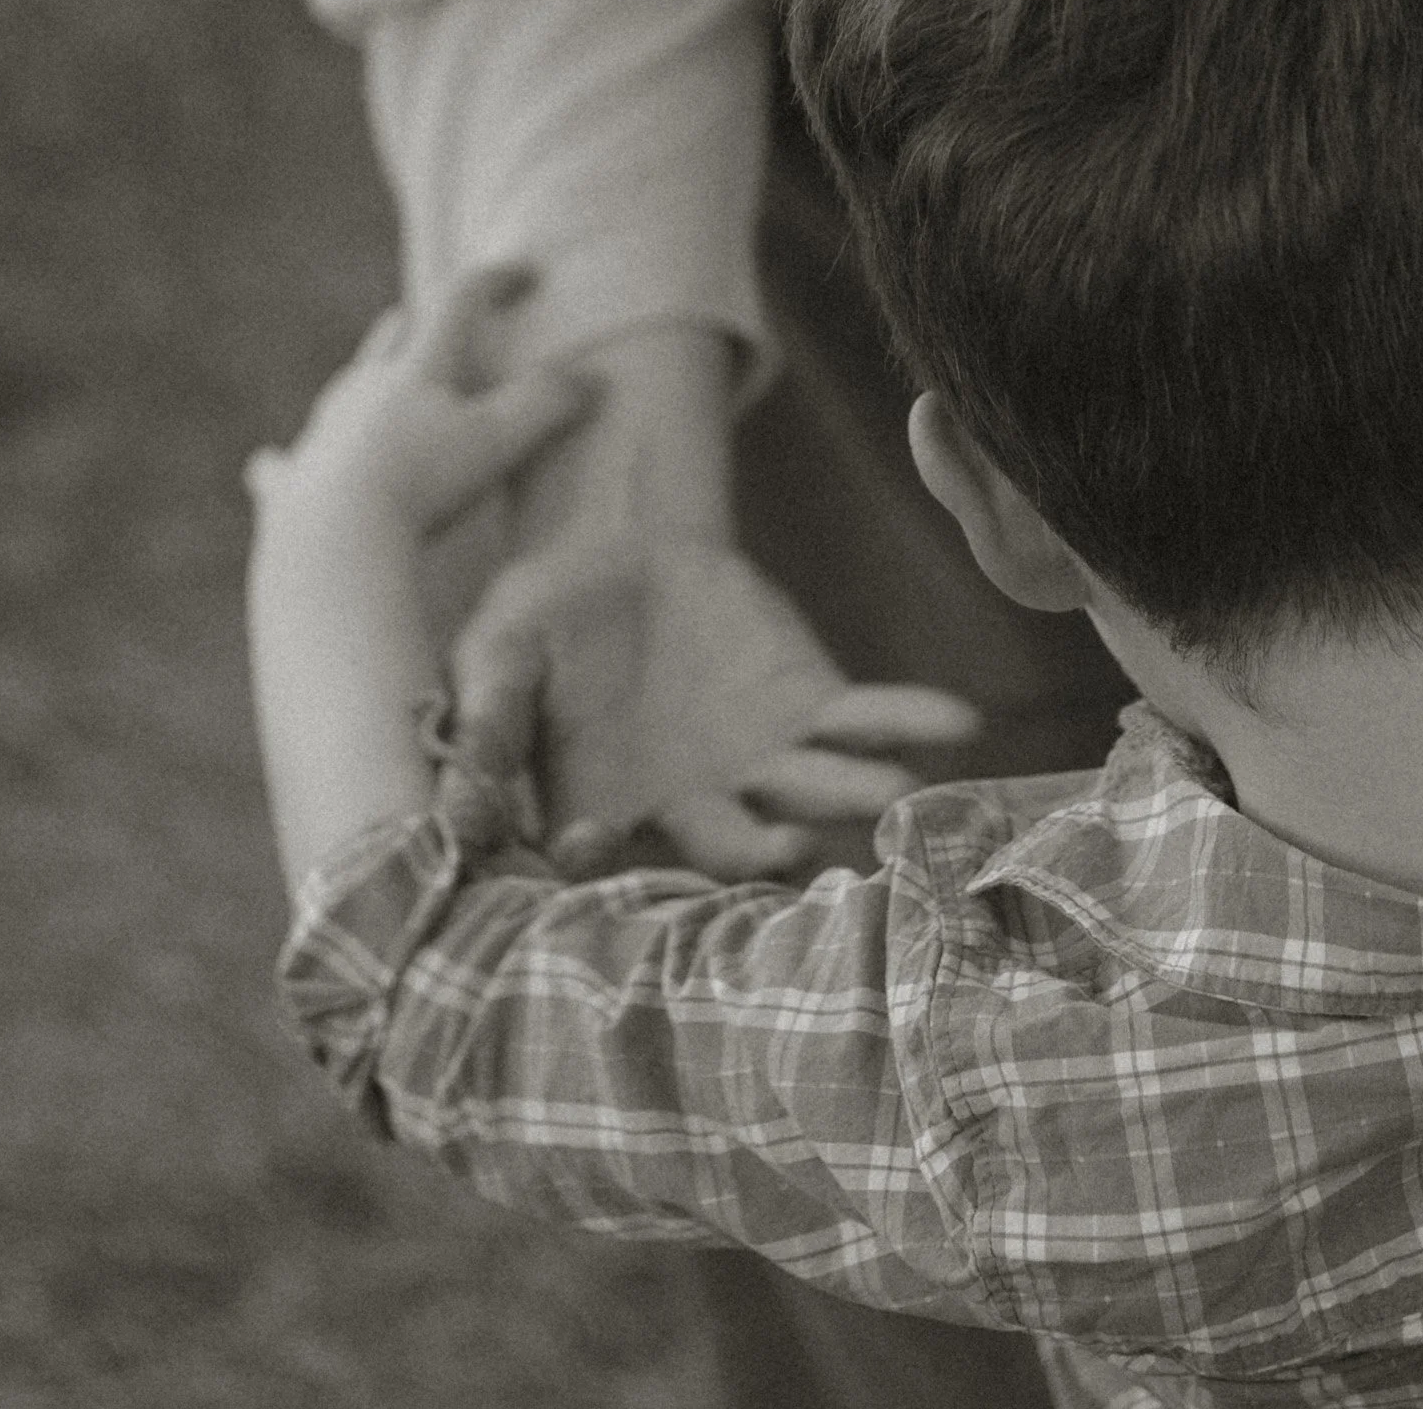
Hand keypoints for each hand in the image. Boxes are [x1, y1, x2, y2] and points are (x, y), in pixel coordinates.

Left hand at [248, 266, 596, 539]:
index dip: (493, 283)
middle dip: (414, 325)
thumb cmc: (420, 483)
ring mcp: (323, 435)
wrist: (332, 536)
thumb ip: (548, 405)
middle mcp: (363, 390)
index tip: (523, 275)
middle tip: (429, 321)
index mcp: (417, 370)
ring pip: (342, 393)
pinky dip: (281, 464)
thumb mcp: (498, 442)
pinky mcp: (290, 483)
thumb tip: (596, 379)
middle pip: (391, 339)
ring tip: (368, 381)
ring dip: (361, 384)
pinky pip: (281, 467)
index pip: (458, 304)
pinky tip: (265, 464)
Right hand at [451, 534, 981, 877]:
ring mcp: (761, 765)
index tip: (606, 845)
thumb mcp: (499, 659)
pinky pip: (865, 717)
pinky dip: (911, 718)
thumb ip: (492, 721)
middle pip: (734, 847)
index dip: (613, 863)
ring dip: (854, 794)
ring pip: (813, 792)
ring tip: (896, 796)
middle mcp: (696, 811)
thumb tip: (461, 803)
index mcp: (612, 816)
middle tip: (790, 860)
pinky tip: (961, 721)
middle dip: (763, 858)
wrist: (615, 559)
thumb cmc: (539, 627)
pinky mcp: (808, 704)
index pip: (617, 863)